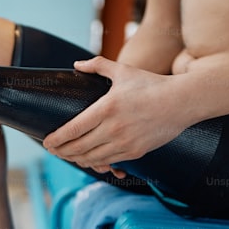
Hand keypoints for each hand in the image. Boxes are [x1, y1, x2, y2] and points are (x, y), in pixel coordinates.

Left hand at [42, 57, 195, 173]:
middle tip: (52, 150)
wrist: (182, 102)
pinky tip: (87, 160)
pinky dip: (94, 163)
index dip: (57, 139)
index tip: (46, 142)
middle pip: (78, 147)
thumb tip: (77, 65)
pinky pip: (108, 162)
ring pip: (92, 158)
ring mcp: (125, 142)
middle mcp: (114, 128)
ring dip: (76, 159)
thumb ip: (98, 65)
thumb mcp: (124, 71)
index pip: (73, 129)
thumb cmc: (152, 84)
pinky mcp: (135, 152)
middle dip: (61, 151)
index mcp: (107, 107)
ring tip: (66, 156)